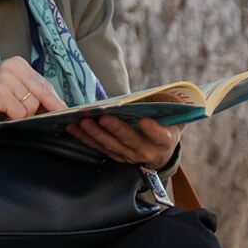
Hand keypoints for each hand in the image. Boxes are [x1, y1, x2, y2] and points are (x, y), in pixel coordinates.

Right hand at [0, 56, 65, 131]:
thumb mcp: (11, 87)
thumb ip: (30, 91)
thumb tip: (56, 106)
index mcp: (18, 64)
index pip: (45, 84)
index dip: (56, 100)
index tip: (67, 111)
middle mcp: (13, 67)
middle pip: (43, 93)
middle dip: (49, 109)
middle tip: (53, 121)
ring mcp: (6, 79)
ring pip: (32, 105)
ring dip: (23, 115)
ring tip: (7, 112)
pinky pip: (19, 113)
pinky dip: (13, 119)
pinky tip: (1, 115)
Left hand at [66, 90, 190, 168]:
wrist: (160, 150)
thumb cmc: (165, 124)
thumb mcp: (174, 115)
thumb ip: (170, 105)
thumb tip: (166, 91)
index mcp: (165, 140)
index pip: (160, 136)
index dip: (153, 130)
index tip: (145, 121)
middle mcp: (147, 151)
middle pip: (130, 141)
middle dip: (116, 129)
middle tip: (104, 117)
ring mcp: (130, 156)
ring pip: (111, 146)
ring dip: (95, 134)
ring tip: (83, 121)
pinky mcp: (115, 156)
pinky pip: (99, 147)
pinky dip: (85, 138)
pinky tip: (73, 127)